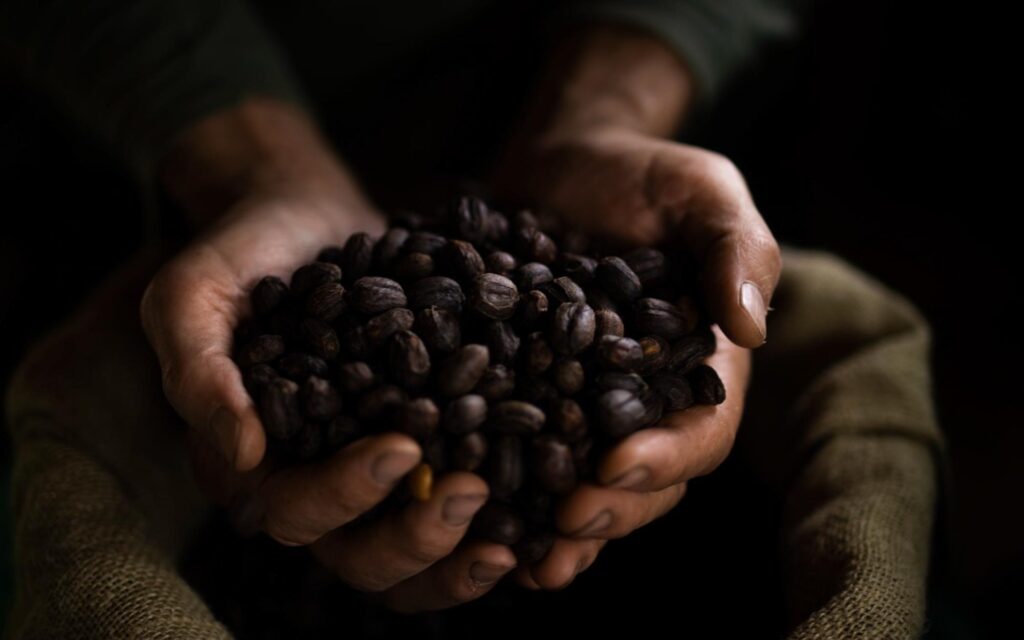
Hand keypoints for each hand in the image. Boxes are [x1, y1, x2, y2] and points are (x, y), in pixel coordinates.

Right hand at [141, 99, 515, 610]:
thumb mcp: (191, 299)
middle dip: (418, 539)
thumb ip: (199, 372)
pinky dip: (505, 514)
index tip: (400, 447)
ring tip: (516, 535)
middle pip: (365, 557)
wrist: (304, 216)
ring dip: (465, 554)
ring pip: (419, 550)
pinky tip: (548, 498)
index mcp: (256, 468)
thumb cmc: (240, 254)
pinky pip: (464, 497)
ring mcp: (378, 470)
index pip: (295, 512)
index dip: (344, 496)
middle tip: (472, 493)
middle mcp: (320, 484)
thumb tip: (243, 455)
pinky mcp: (432, 443)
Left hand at [491, 27, 779, 587]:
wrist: (563, 163)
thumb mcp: (702, 193)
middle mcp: (643, 405)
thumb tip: (749, 329)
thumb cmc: (644, 176)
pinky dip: (502, 496)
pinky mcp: (521, 398)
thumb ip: (734, 251)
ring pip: (581, 489)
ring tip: (525, 557)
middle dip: (609, 510)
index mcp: (698, 370)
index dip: (666, 457)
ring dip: (555, 531)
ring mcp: (579, 409)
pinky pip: (517, 459)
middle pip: (642, 483)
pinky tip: (474, 519)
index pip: (700, 432)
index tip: (617, 462)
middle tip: (565, 522)